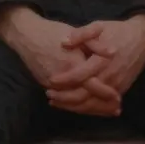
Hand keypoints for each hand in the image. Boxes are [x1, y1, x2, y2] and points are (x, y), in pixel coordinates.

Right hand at [0, 6, 120, 116]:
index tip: (118, 98)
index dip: (106, 93)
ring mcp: (52, 85)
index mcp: (72, 65)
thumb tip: (113, 52)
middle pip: (85, 99)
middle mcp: (62, 79)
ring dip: (89, 108)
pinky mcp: (45, 85)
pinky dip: (75, 105)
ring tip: (104, 111)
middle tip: (115, 110)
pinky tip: (85, 106)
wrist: (26, 35)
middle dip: (100, 106)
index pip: (93, 85)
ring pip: (73, 103)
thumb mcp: (76, 33)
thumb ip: (95, 44)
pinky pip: (63, 100)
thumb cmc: (52, 32)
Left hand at [48, 14, 144, 104]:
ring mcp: (116, 86)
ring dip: (74, 106)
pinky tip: (74, 107)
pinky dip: (87, 109)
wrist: (142, 39)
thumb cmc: (117, 31)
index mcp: (102, 60)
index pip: (80, 75)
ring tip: (56, 102)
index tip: (50, 80)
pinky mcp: (120, 90)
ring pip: (92, 104)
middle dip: (65, 98)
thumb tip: (63, 42)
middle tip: (49, 95)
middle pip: (84, 95)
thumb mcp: (98, 26)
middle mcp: (110, 77)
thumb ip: (81, 34)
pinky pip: (102, 105)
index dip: (64, 79)